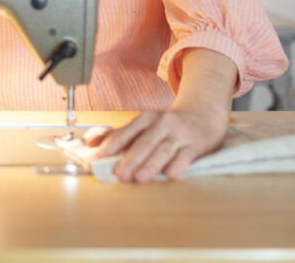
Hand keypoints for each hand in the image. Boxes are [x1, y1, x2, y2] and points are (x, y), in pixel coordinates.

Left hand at [84, 105, 227, 182]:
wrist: (204, 115)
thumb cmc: (169, 124)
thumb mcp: (145, 123)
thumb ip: (119, 134)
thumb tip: (90, 143)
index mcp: (146, 118)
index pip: (126, 132)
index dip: (112, 145)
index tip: (99, 158)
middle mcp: (162, 124)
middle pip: (144, 142)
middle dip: (131, 159)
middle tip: (120, 175)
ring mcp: (179, 134)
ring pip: (163, 150)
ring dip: (151, 164)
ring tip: (140, 178)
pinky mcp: (195, 145)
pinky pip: (185, 156)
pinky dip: (178, 165)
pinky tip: (170, 174)